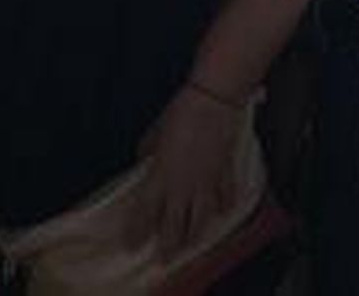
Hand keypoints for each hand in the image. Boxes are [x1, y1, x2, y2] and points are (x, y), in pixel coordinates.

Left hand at [129, 83, 243, 258]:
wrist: (214, 99)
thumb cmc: (180, 112)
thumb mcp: (154, 133)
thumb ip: (148, 152)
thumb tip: (146, 161)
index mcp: (160, 176)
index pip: (145, 213)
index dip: (138, 232)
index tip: (132, 244)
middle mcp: (182, 186)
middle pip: (175, 226)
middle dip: (169, 246)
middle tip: (165, 258)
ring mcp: (206, 181)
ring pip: (201, 219)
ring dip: (195, 235)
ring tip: (191, 244)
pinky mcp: (225, 172)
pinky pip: (225, 196)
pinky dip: (224, 206)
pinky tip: (223, 213)